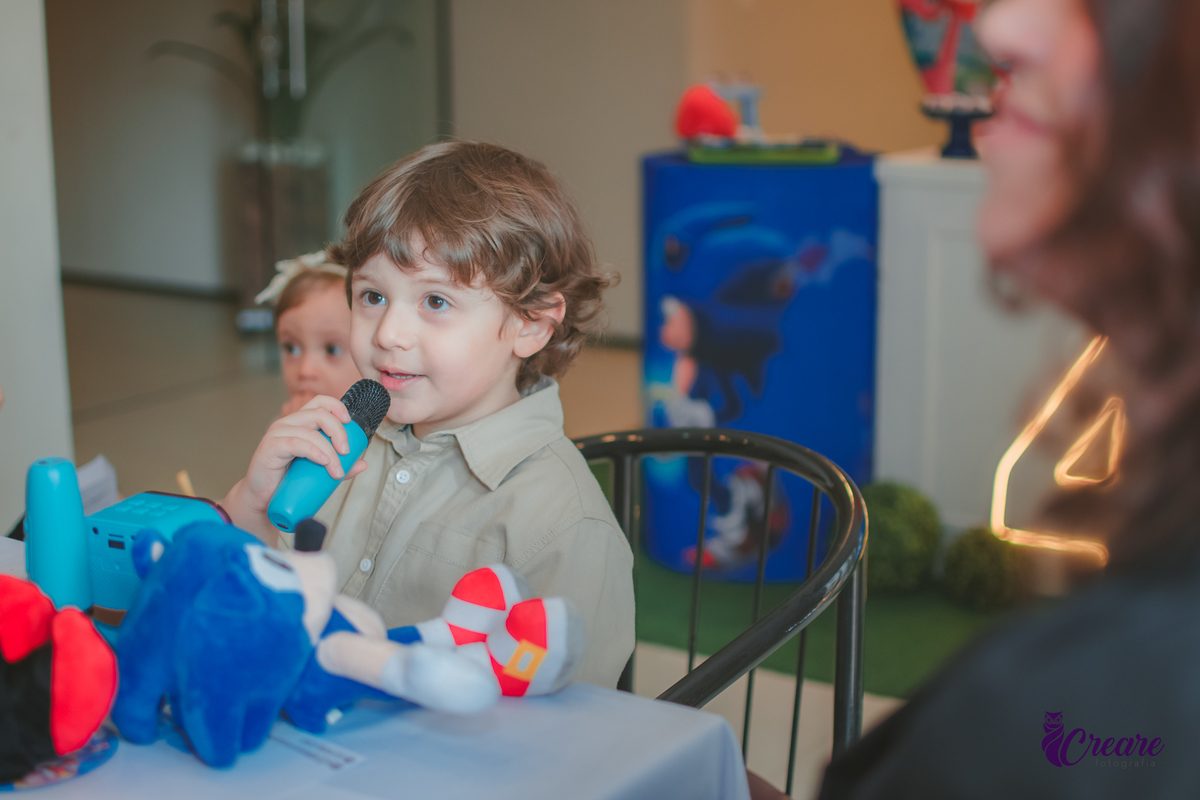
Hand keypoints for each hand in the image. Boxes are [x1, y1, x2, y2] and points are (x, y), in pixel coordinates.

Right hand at [224, 395, 367, 529]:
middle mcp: (288, 423)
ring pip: (310, 432)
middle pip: (319, 414)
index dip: (337, 407)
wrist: (264, 499)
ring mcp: (277, 433)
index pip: (320, 402)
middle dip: (338, 431)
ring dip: (330, 451)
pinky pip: (296, 443)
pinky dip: (314, 451)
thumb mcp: (319, 471)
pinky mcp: (270, 447)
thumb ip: (339, 465)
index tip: (349, 422)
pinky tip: (323, 462)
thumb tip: (363, 463)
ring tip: (336, 471)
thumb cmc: (289, 481)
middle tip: (347, 452)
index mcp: (300, 423)